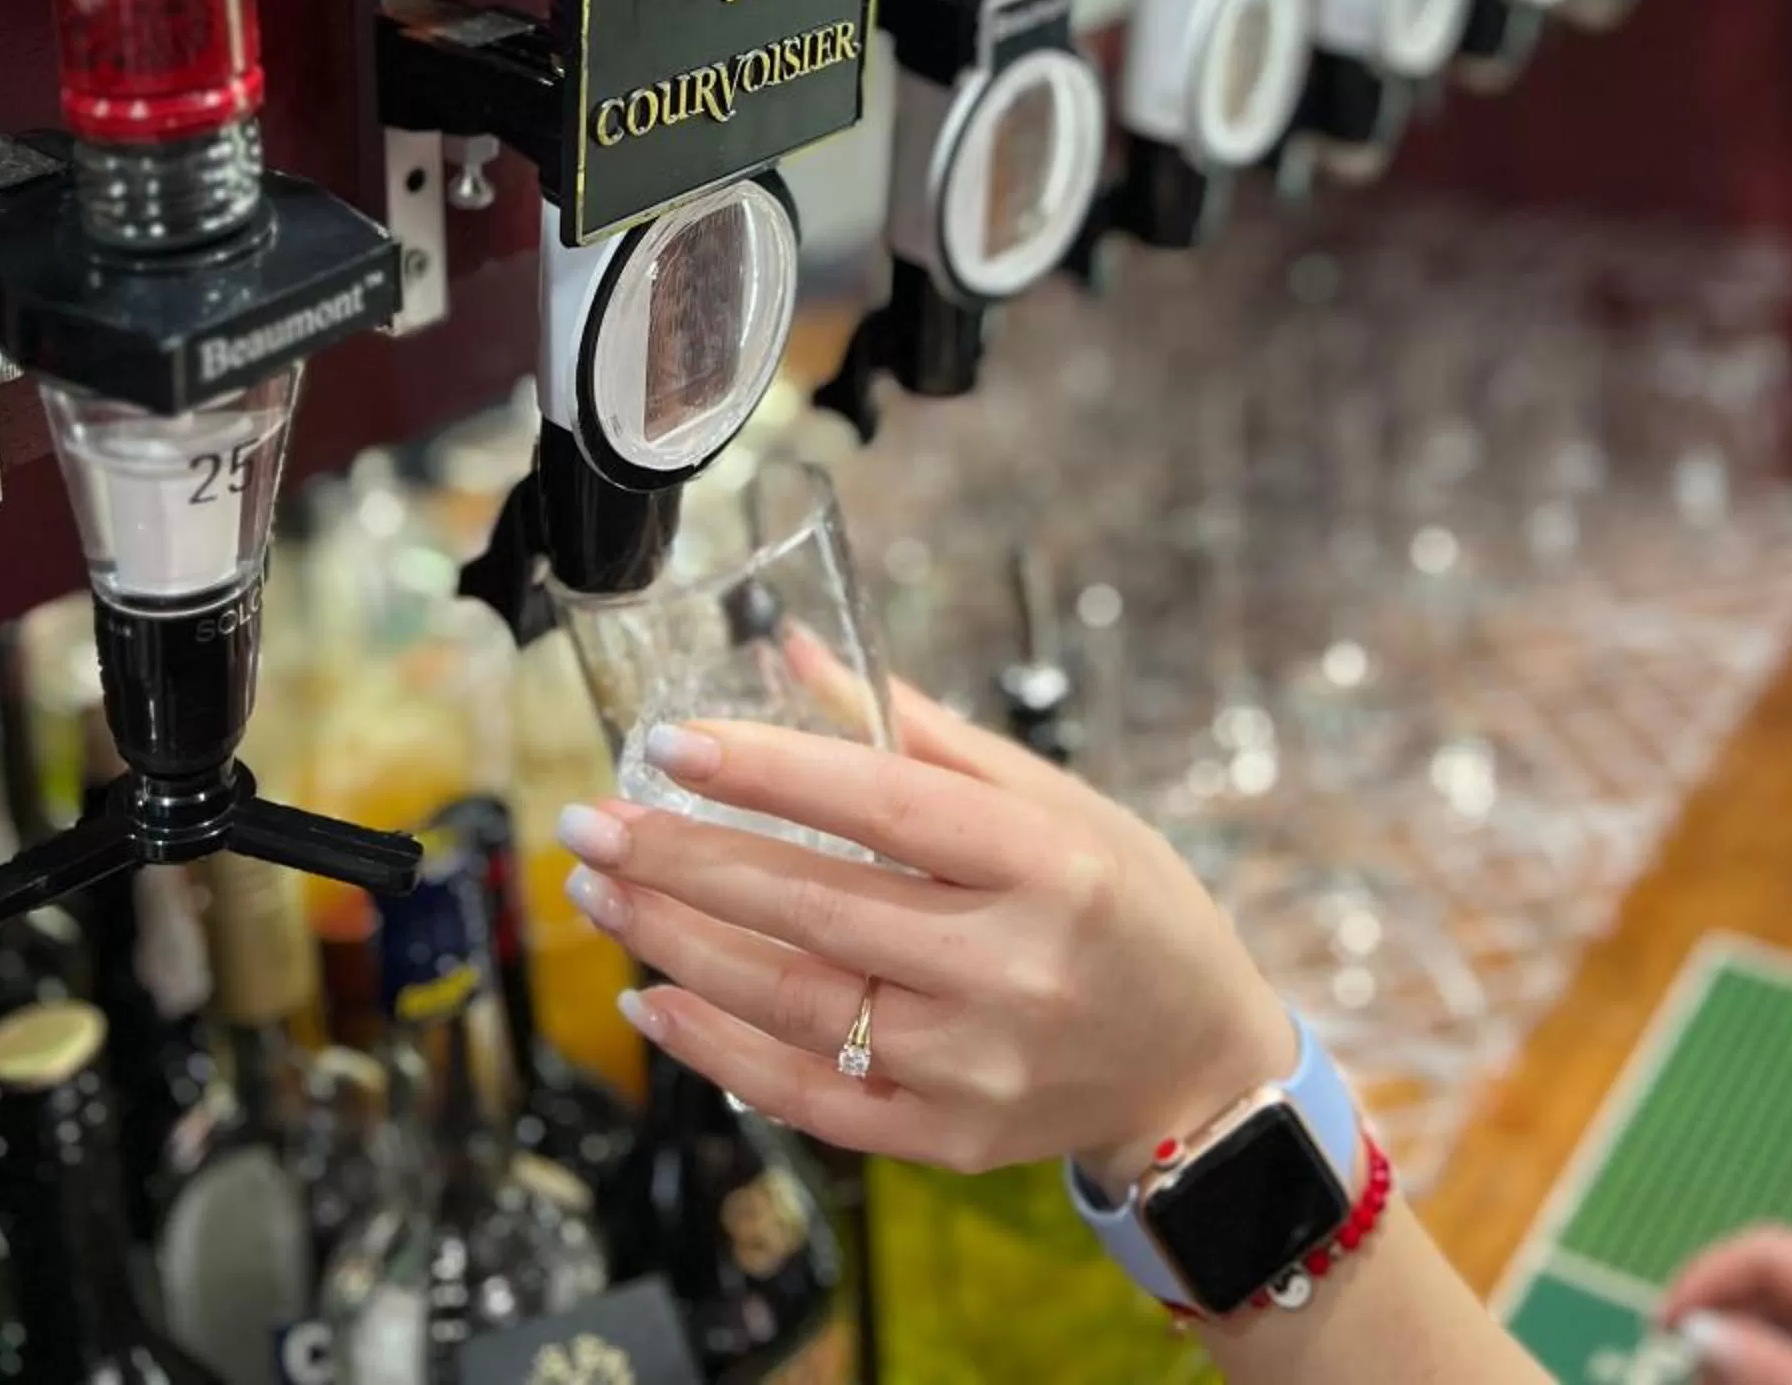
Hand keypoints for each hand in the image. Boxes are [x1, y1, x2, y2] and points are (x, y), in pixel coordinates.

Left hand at [555, 677, 1297, 1183]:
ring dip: (681, 943)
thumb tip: (791, 652)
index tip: (671, 741)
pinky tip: (651, 1000)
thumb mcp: (1050, 798)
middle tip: (594, 819)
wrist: (1197, 1066)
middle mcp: (1010, 969)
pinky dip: (719, 1052)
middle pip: (816, 907)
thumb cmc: (1120, 903)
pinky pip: (811, 1099)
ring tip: (601, 891)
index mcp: (1044, 863)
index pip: (882, 807)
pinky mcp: (949, 1139)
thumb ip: (917, 731)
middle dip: (686, 859)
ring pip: (796, 1003)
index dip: (769, 772)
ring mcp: (976, 1066)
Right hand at [1666, 1229, 1791, 1384]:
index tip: (1660, 1329)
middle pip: (1774, 1288)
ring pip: (1786, 1324)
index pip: (1769, 1251)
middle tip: (1680, 1374)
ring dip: (1742, 1351)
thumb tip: (1695, 1331)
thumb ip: (1777, 1372)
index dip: (1705, 1281)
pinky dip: (1772, 1370)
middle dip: (1720, 1326)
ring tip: (1709, 1384)